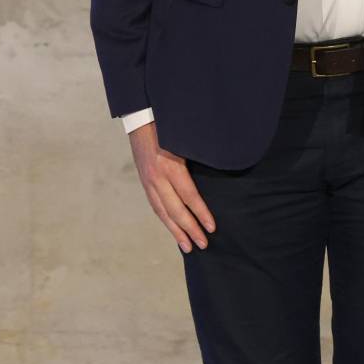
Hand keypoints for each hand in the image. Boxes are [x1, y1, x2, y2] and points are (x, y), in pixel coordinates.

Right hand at [128, 122, 214, 253]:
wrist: (141, 117)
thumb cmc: (170, 125)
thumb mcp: (187, 137)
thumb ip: (201, 154)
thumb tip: (222, 167)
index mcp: (171, 166)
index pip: (189, 196)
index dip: (201, 213)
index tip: (212, 227)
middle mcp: (157, 177)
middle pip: (176, 210)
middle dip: (190, 229)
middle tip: (203, 245)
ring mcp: (148, 181)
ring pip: (163, 212)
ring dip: (176, 231)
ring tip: (188, 246)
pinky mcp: (144, 182)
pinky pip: (155, 206)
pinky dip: (165, 220)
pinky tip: (173, 230)